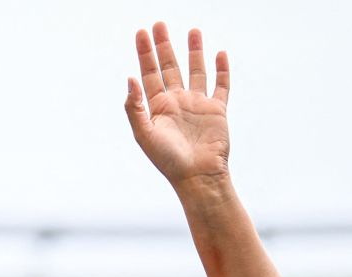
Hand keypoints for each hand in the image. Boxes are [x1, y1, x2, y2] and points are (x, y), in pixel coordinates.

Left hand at [125, 23, 230, 189]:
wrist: (197, 176)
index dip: (145, 53)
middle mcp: (177, 102)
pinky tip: (219, 54)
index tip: (141, 32)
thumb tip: (129, 78)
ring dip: (194, 51)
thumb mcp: (144, 134)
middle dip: (164, 46)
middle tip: (159, 24)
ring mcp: (197, 105)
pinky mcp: (217, 110)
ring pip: (196, 71)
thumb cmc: (168, 160)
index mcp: (157, 107)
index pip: (148, 74)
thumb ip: (135, 107)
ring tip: (192, 30)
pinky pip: (221, 86)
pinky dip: (221, 70)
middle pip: (169, 67)